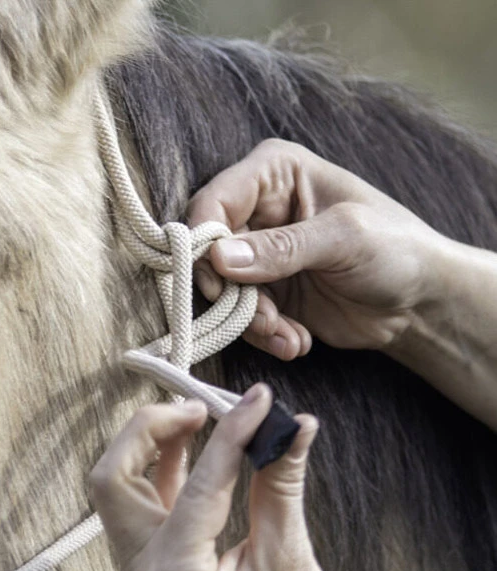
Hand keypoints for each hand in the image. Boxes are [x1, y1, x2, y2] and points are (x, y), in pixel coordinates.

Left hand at [89, 385, 337, 570]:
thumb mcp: (289, 560)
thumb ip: (281, 484)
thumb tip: (292, 423)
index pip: (197, 485)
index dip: (232, 433)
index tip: (259, 400)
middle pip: (113, 478)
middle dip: (150, 431)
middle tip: (202, 409)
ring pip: (116, 489)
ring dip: (148, 447)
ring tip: (198, 420)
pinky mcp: (147, 570)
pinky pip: (138, 507)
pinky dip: (159, 472)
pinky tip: (192, 451)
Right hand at [188, 139, 445, 359]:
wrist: (418, 303)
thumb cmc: (395, 249)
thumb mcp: (343, 239)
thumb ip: (282, 248)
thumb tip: (220, 258)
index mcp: (273, 175)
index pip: (214, 202)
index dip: (205, 242)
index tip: (217, 282)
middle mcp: (257, 212)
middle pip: (208, 252)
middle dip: (232, 294)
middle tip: (263, 319)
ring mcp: (257, 256)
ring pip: (221, 291)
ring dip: (251, 322)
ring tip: (289, 335)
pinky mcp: (264, 293)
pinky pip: (241, 318)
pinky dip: (265, 335)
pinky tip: (297, 342)